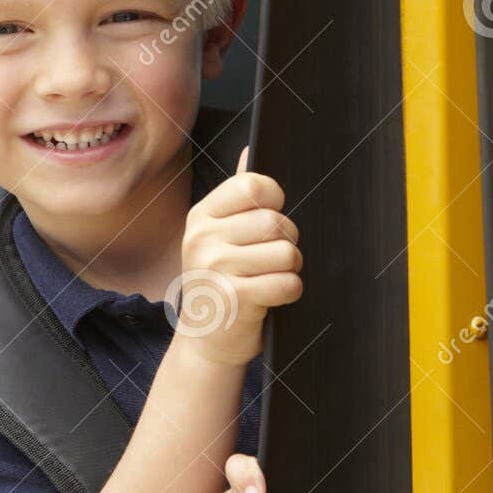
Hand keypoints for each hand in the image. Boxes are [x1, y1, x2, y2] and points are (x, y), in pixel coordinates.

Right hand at [176, 146, 302, 366]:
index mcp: (203, 215)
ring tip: (268, 279)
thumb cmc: (221, 283)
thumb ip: (238, 195)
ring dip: (289, 270)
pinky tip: (270, 298)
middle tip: (270, 260)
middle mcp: (204, 238)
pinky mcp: (234, 297)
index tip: (269, 219)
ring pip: (287, 252)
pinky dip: (289, 293)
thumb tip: (251, 149)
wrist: (206, 342)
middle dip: (287, 242)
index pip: (255, 185)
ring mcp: (216, 268)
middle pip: (277, 222)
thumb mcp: (219, 236)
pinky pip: (288, 283)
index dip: (275, 202)